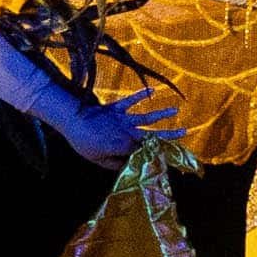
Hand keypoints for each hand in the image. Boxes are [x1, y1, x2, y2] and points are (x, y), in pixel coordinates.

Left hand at [64, 79, 180, 165]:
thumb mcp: (98, 160)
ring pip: (147, 116)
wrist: (72, 119)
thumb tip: (129, 166)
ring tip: (175, 110)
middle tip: (184, 132)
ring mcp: (124, 118)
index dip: (159, 153)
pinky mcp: (116, 108)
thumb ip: (116, 164)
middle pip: (153, 134)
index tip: (172, 155)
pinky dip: (141, 94)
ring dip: (162, 113)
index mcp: (126, 146)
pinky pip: (130, 100)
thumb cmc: (83, 143)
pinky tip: (152, 89)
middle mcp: (129, 131)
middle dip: (170, 134)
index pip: (146, 151)